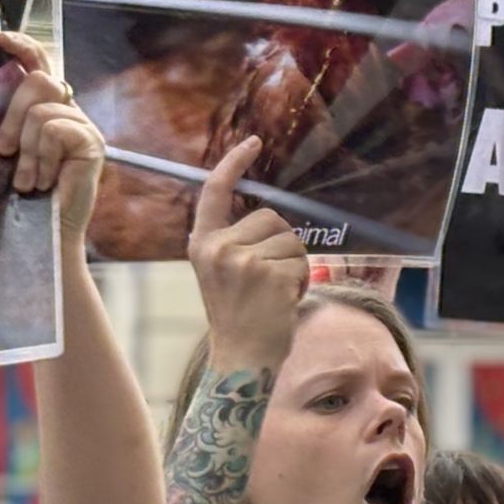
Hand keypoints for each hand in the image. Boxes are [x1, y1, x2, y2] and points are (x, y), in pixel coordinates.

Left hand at [0, 32, 104, 238]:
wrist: (44, 231)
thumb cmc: (23, 196)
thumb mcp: (2, 155)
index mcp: (48, 109)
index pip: (41, 65)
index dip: (25, 47)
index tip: (1, 40)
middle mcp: (69, 112)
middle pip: (40, 80)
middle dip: (12, 115)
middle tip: (2, 150)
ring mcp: (83, 126)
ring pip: (41, 112)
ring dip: (26, 150)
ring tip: (29, 180)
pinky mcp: (92, 142)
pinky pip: (54, 131)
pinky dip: (42, 159)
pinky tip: (47, 181)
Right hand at [190, 136, 310, 371]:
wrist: (241, 361)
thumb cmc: (239, 321)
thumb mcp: (223, 275)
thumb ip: (236, 244)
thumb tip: (269, 217)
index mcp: (203, 246)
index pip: (215, 192)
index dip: (233, 163)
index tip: (253, 142)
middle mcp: (219, 248)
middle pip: (269, 218)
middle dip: (280, 246)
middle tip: (267, 285)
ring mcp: (244, 260)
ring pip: (290, 240)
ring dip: (293, 266)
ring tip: (274, 296)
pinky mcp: (270, 274)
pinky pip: (301, 262)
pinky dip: (300, 283)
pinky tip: (284, 304)